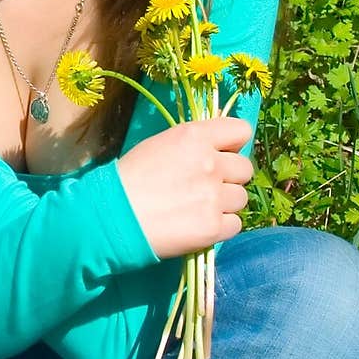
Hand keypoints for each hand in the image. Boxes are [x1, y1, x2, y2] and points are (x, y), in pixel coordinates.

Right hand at [116, 117, 253, 258]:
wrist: (113, 216)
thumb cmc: (129, 178)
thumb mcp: (160, 145)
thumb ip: (194, 144)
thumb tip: (218, 152)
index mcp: (196, 136)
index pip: (242, 131)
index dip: (232, 145)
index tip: (220, 155)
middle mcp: (211, 163)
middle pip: (245, 169)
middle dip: (229, 178)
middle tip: (205, 187)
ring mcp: (215, 196)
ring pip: (241, 198)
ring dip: (224, 204)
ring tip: (198, 208)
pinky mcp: (214, 226)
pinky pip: (235, 224)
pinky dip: (220, 226)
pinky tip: (198, 225)